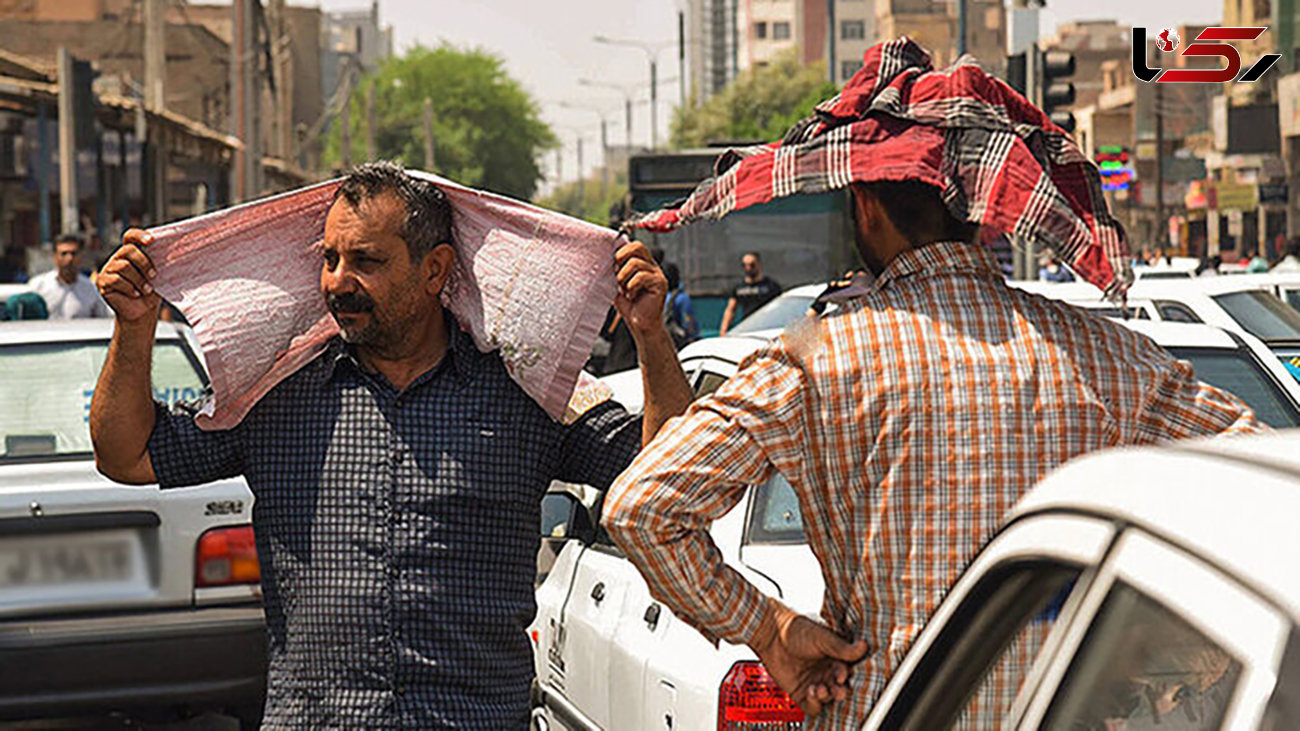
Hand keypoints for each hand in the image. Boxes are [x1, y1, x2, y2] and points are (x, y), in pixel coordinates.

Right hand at [98, 229, 160, 322]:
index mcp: (132, 253)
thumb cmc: (152, 291)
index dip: (139, 235)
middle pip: (128, 250)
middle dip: (144, 262)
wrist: (142, 311)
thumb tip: (180, 255)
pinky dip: (129, 288)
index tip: (152, 240)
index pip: (130, 236)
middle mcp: (118, 258)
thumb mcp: (159, 276)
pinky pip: (115, 280)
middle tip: (154, 275)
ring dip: (139, 279)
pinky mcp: (102, 281)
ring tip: (146, 290)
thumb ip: (162, 264)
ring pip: (123, 266)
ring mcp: (108, 269)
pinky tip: (136, 294)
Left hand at [612, 240, 667, 340]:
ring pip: (636, 263)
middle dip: (622, 257)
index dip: (621, 250)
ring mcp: (657, 274)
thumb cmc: (630, 306)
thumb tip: (602, 259)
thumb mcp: (618, 285)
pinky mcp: (660, 284)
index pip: (634, 245)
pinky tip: (632, 296)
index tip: (613, 263)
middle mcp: (652, 266)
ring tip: (624, 290)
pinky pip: (641, 277)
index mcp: (643, 264)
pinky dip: (631, 286)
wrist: (640, 325)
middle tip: (616, 273)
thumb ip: (615, 272)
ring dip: (624, 276)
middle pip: (638, 247)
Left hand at [750, 602, 868, 717]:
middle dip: (840, 690)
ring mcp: (814, 682)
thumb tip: (863, 646)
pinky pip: (813, 706)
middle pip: (840, 688)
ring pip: (828, 698)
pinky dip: (815, 704)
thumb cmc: (796, 629)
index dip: (845, 675)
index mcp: (834, 658)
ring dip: (827, 696)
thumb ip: (842, 647)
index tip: (842, 674)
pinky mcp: (801, 692)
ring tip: (820, 688)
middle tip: (837, 688)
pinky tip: (811, 692)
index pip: (847, 672)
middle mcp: (826, 672)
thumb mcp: (822, 637)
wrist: (771, 634)